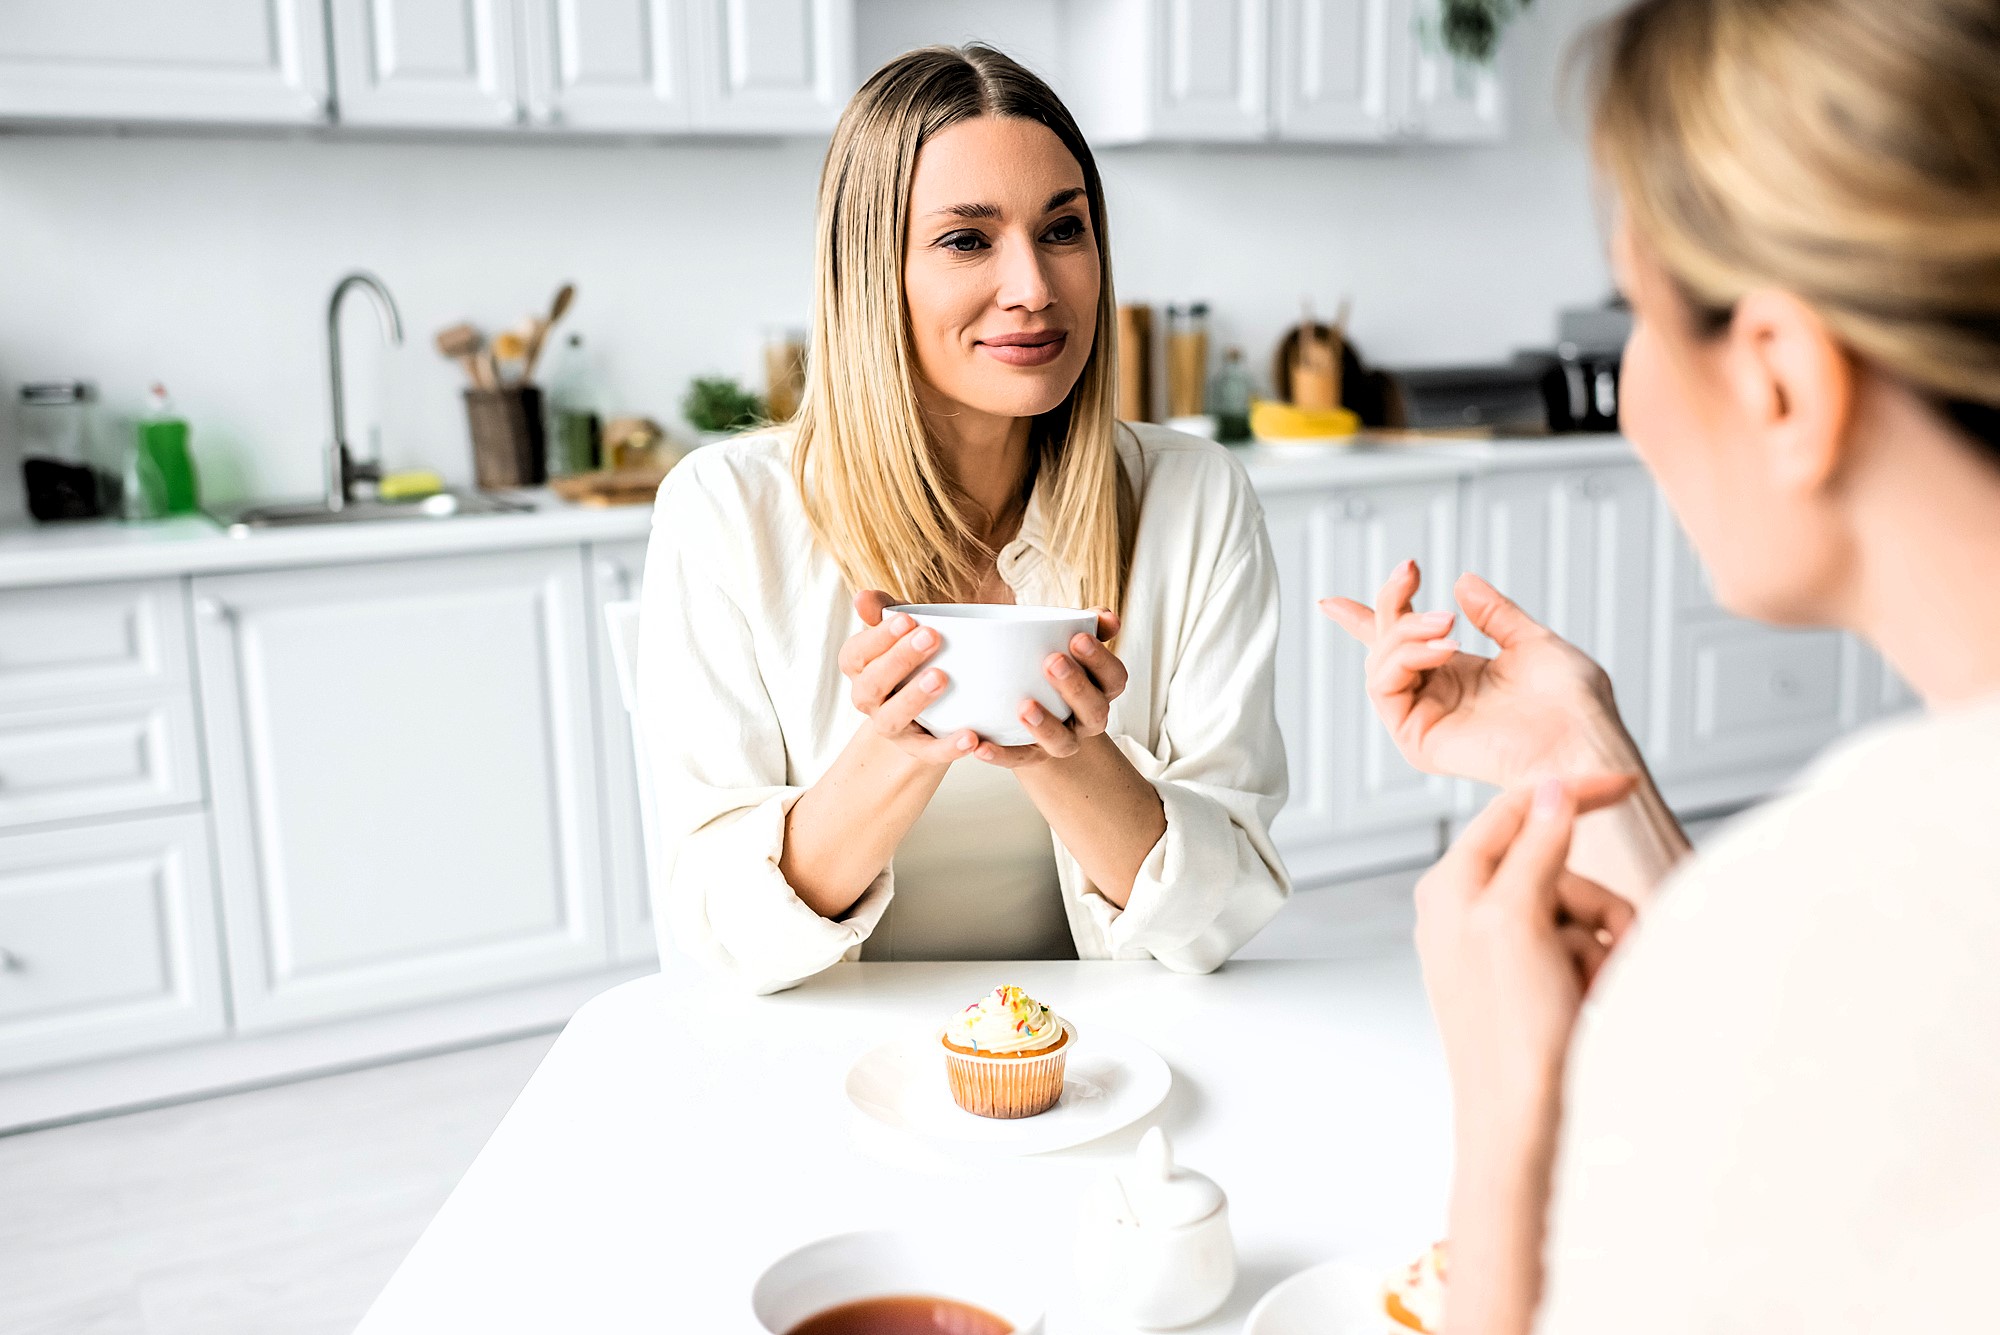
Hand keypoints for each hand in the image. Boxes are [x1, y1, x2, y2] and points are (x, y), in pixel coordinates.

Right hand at [841, 591, 979, 764]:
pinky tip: (972, 736)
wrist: (934, 703)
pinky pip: (930, 752)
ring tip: (942, 677)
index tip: (907, 618)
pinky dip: (949, 747)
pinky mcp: (918, 749)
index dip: (877, 638)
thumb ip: (886, 610)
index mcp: (860, 669)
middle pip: (871, 685)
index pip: (855, 655)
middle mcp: (868, 700)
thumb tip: (863, 597)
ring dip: (914, 698)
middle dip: (899, 660)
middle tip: (931, 637)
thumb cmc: (918, 654)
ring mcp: (891, 727)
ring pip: (891, 720)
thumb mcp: (905, 628)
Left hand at [972, 610, 1129, 769]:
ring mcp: (1061, 741)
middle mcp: (1087, 719)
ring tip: (1025, 706)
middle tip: (1052, 661)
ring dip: (1046, 726)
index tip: (1077, 638)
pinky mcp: (1031, 756)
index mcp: (1100, 690)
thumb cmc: (1049, 666)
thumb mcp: (1067, 643)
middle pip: (1094, 711)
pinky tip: (979, 745)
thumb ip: (1086, 625)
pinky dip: (1000, 755)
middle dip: (1076, 687)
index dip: (1101, 661)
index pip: (1115, 679)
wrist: (1030, 710)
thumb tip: (1103, 615)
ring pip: (1063, 742)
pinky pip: (1018, 759)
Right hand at [1319, 562, 1634, 790]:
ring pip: (1380, 662)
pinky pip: (1386, 685)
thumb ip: (1496, 614)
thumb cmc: (1574, 707)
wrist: (1582, 744)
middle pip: (1385, 645)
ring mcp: (1425, 718)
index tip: (1333, 602)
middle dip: (1391, 601)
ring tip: (1447, 624)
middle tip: (1410, 571)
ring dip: (1405, 630)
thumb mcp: (1534, 642)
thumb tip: (1462, 582)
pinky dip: (1406, 656)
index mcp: (1462, 677)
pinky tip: (1443, 647)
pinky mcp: (1417, 739)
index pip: (1403, 646)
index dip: (1367, 621)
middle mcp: (1438, 697)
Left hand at [1415, 776, 1637, 1134]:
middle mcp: (1466, 912)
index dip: (1570, 794)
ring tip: (1594, 988)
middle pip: (1557, 867)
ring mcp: (1495, 950)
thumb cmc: (1512, 1035)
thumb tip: (1549, 791)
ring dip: (1600, 943)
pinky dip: (1594, 970)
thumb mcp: (1521, 922)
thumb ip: (1533, 849)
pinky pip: (1577, 950)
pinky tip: (1588, 1004)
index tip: (1623, 786)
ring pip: (1575, 911)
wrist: (1523, 1127)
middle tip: (1610, 947)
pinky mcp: (1524, 983)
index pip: (1514, 812)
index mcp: (1451, 887)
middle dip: (1595, 904)